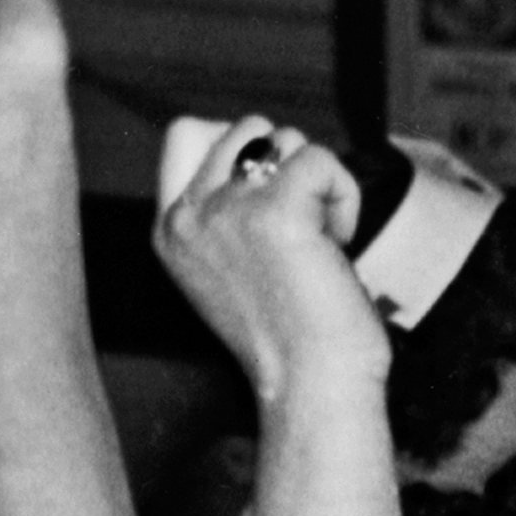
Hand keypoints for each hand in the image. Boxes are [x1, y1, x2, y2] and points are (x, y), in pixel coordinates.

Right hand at [151, 119, 382, 401]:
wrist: (312, 386)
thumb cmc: (292, 338)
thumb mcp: (235, 267)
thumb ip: (229, 212)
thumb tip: (265, 149)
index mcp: (170, 229)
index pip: (186, 133)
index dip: (241, 148)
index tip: (273, 200)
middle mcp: (189, 214)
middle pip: (245, 129)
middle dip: (288, 167)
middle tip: (305, 230)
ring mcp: (227, 210)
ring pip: (286, 139)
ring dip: (319, 184)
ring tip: (322, 244)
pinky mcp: (276, 211)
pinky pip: (322, 161)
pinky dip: (345, 195)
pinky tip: (341, 243)